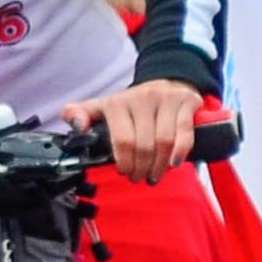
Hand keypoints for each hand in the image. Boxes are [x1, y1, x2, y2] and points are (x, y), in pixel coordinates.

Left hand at [71, 78, 201, 182]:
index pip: (122, 140)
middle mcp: (142, 97)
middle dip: (141, 168)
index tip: (125, 172)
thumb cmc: (133, 104)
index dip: (124, 162)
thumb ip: (81, 114)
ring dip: (159, 165)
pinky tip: (173, 164)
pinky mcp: (186, 102)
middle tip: (139, 177)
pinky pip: (184, 133)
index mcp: (118, 102)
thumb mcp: (104, 107)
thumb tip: (75, 125)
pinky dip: (180, 152)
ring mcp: (166, 98)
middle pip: (144, 145)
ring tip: (154, 174)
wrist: (166, 83)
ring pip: (164, 141)